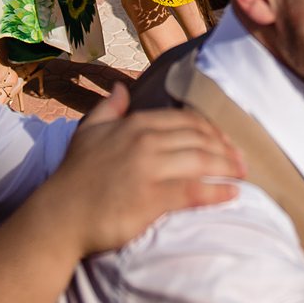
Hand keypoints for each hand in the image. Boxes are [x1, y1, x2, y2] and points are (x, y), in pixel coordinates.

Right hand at [45, 84, 242, 255]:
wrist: (60, 215)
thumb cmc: (74, 176)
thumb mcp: (88, 132)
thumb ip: (109, 108)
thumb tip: (123, 87)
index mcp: (135, 124)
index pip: (186, 120)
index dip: (211, 129)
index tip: (225, 140)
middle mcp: (146, 141)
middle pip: (200, 139)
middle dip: (226, 148)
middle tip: (242, 160)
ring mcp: (150, 169)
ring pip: (202, 161)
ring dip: (228, 167)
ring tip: (243, 175)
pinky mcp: (153, 198)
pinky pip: (195, 191)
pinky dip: (217, 191)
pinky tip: (232, 194)